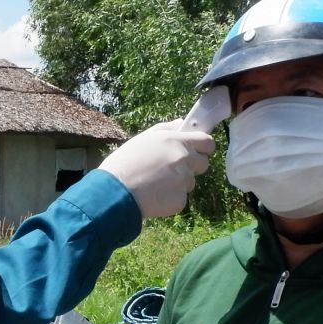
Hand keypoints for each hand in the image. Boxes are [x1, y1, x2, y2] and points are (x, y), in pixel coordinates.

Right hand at [97, 122, 213, 218]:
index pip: (207, 142)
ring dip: (179, 183)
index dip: (203, 147)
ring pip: (190, 182)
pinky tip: (155, 195)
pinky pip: (182, 198)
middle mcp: (184, 160)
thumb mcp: (143, 138)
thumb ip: (167, 129)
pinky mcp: (180, 200)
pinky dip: (171, 198)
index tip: (196, 150)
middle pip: (203, 163)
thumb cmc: (125, 162)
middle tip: (171, 169)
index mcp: (177, 141)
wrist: (114, 192)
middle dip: (192, 166)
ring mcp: (184, 181)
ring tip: (156, 183)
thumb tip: (182, 123)